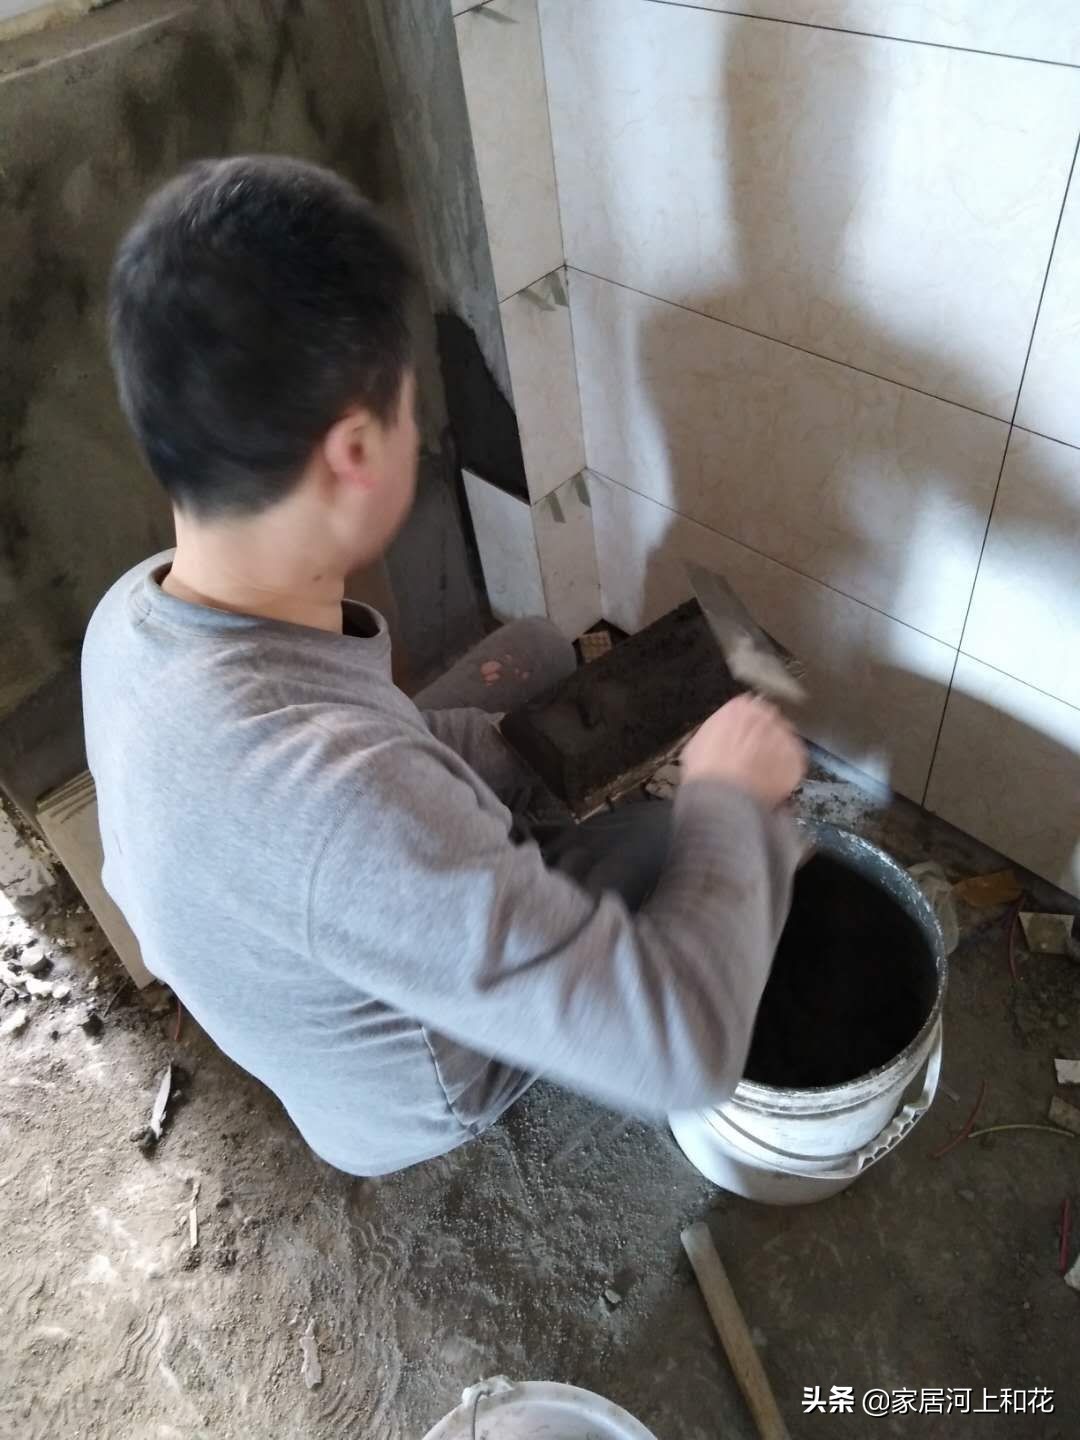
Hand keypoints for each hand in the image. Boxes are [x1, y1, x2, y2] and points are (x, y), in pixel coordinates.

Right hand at [681, 694, 805, 809]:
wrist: (724, 795)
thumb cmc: (707, 771)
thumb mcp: (699, 742)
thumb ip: (717, 731)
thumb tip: (719, 737)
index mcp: (740, 705)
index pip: (749, 708)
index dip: (745, 728)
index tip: (741, 740)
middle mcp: (766, 715)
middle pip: (769, 723)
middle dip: (762, 739)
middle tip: (751, 758)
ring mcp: (784, 736)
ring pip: (782, 742)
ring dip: (774, 754)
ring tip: (759, 774)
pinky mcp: (796, 758)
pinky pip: (793, 762)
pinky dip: (785, 771)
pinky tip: (769, 782)